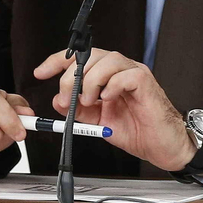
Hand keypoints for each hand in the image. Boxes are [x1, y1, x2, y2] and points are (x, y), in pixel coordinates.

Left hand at [32, 48, 202, 172]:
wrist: (161, 147)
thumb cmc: (137, 131)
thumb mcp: (97, 121)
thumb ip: (78, 110)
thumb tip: (59, 100)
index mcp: (109, 76)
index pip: (81, 58)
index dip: (58, 61)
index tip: (41, 73)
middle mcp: (122, 71)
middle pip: (92, 55)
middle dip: (72, 76)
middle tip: (67, 99)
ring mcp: (135, 74)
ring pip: (109, 59)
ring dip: (91, 80)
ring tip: (89, 101)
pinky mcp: (146, 83)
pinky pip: (125, 75)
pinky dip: (111, 86)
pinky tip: (107, 100)